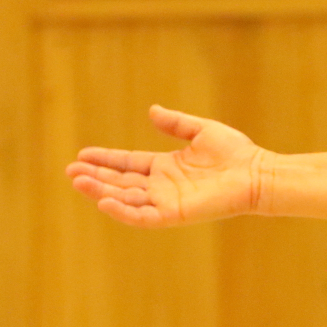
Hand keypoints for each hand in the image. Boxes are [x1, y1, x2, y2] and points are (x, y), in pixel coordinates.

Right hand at [67, 104, 267, 227]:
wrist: (256, 173)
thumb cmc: (234, 152)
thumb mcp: (201, 130)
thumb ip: (175, 123)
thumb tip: (151, 110)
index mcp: (165, 166)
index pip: (127, 163)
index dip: (105, 159)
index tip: (82, 155)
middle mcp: (161, 185)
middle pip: (120, 181)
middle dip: (95, 177)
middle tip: (70, 171)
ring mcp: (165, 201)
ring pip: (126, 198)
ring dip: (101, 192)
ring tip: (79, 182)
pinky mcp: (173, 214)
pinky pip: (142, 216)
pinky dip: (123, 211)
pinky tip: (105, 202)